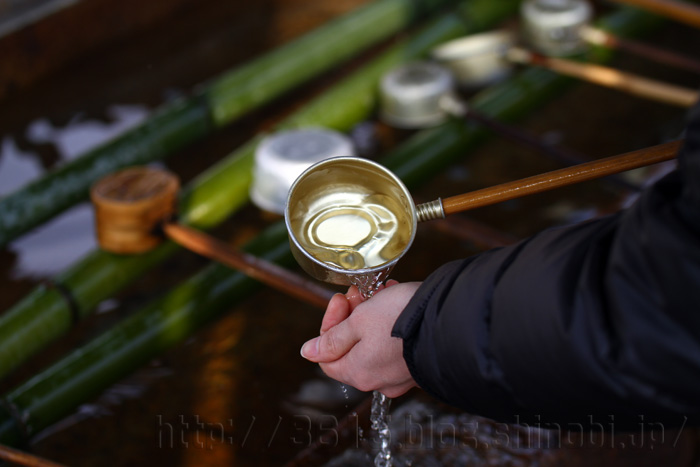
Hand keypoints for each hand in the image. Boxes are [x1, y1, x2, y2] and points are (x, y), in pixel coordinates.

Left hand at [300, 280, 420, 397]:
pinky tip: (398, 302)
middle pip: (351, 347)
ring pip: (374, 344)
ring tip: (382, 293)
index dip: (329, 324)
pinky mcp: (417, 364)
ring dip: (372, 316)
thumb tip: (309, 353)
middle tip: (360, 294)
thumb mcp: (361, 321)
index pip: (327, 355)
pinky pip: (395, 345)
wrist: (454, 321)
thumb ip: (333, 338)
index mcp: (357, 372)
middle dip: (352, 316)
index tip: (341, 299)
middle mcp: (378, 380)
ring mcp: (400, 375)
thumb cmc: (403, 319)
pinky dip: (392, 324)